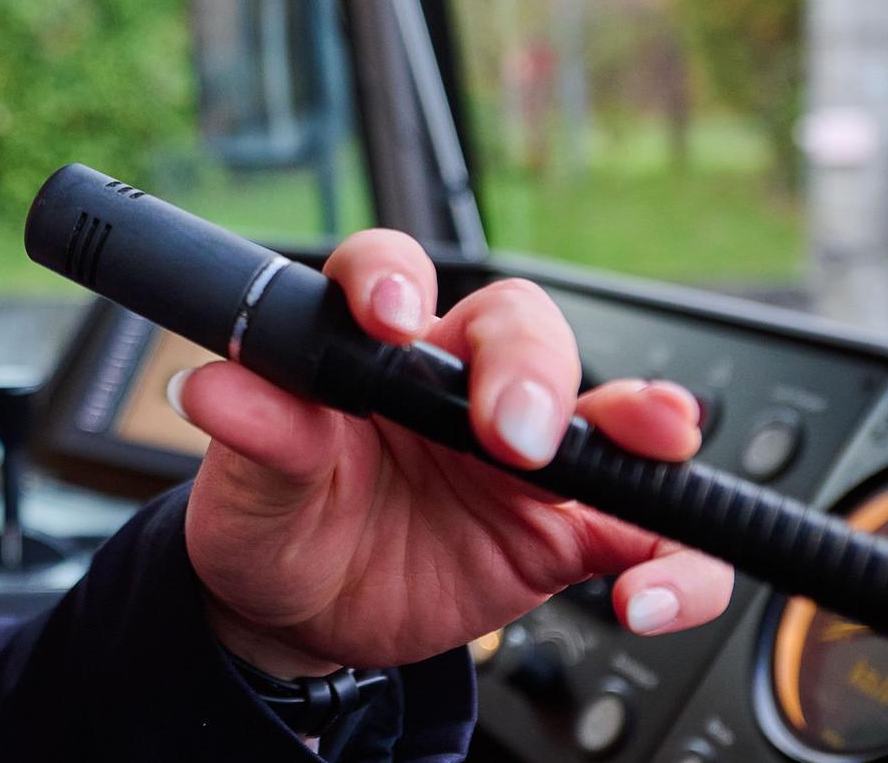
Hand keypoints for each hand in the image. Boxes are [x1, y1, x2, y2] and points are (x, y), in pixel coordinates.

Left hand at [174, 230, 732, 676]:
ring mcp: (525, 461)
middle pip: (522, 330)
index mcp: (376, 353)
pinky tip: (651, 595)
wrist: (300, 613)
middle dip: (530, 365)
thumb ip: (256, 436)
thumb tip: (212, 386)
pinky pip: (650, 535)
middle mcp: (459, 389)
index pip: (393, 275)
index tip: (385, 310)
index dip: (393, 277)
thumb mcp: (251, 491)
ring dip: (643, 422)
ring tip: (655, 443)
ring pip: (609, 415)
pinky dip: (675, 560)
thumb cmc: (277, 520)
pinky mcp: (565, 535)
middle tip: (513, 430)